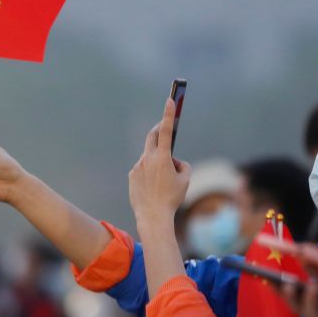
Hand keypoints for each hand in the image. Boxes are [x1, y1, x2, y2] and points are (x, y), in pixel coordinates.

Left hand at [129, 99, 190, 225]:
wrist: (153, 216)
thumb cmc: (172, 198)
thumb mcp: (185, 179)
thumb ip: (182, 165)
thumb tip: (174, 160)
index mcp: (162, 157)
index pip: (165, 130)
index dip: (169, 114)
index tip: (170, 100)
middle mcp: (147, 158)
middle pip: (152, 137)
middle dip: (159, 130)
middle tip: (165, 128)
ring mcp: (137, 166)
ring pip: (148, 155)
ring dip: (157, 158)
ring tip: (164, 175)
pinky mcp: (132, 175)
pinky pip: (142, 168)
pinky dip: (149, 171)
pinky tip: (153, 184)